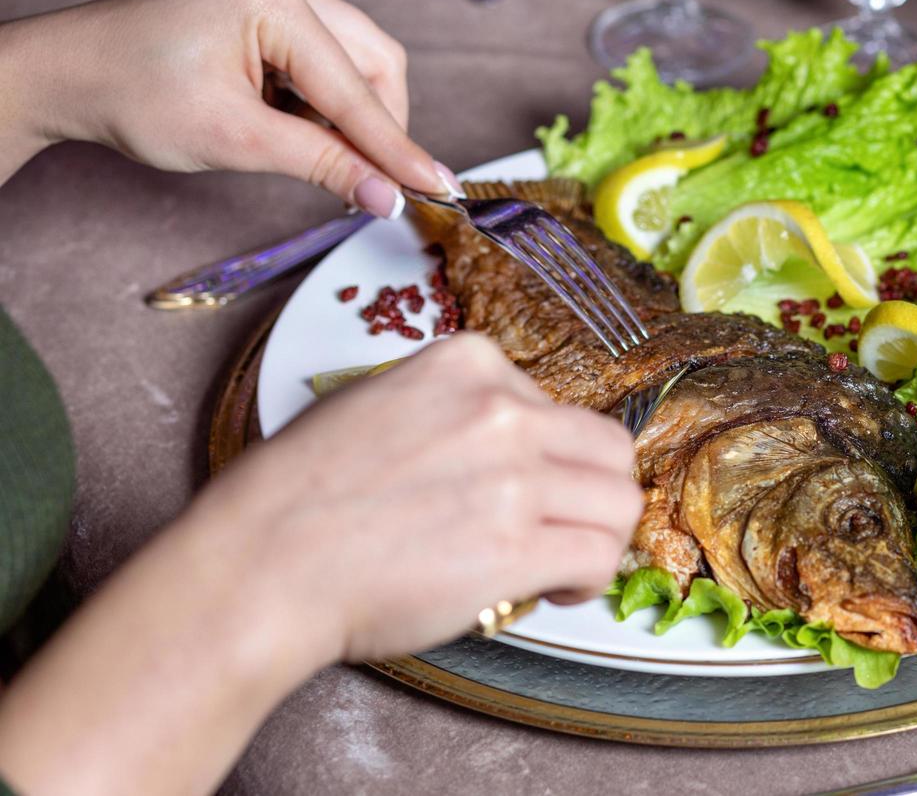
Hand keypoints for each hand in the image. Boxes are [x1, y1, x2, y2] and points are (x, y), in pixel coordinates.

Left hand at [0, 0, 453, 214]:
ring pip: (357, 60)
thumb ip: (322, 164)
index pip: (357, 88)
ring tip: (315, 155)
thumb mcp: (234, 139)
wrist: (65, 72)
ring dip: (349, 116)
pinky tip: (292, 126)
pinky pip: (327, 56)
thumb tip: (387, 198)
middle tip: (371, 186)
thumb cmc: (131, 97)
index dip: (398, 148)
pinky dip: (323, 101)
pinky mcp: (268, 4)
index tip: (440, 190)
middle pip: (375, 63)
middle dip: (377, 127)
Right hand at [204, 332, 644, 661]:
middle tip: (567, 529)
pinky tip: (554, 591)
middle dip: (596, 494)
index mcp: (467, 363)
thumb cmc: (300, 497)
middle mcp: (500, 409)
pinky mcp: (517, 545)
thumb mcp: (379, 405)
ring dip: (599, 539)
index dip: (555, 459)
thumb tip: (507, 451)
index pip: (560, 407)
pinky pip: (598, 556)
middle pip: (608, 449)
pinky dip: (588, 580)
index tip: (531, 491)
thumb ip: (452, 413)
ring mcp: (514, 475)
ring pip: (618, 502)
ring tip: (561, 565)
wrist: (261, 561)